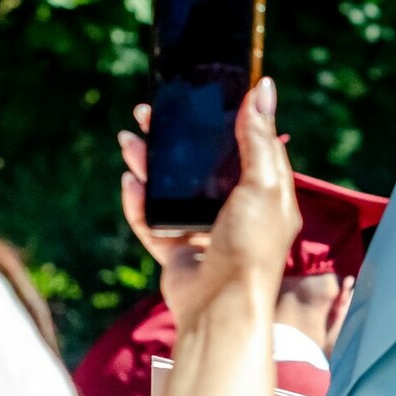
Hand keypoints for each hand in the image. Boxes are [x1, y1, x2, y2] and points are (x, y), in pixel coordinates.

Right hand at [119, 84, 296, 326]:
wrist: (221, 307)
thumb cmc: (250, 248)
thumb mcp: (263, 184)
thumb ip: (259, 138)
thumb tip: (265, 88)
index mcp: (265, 193)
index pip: (248, 146)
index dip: (227, 119)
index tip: (203, 94)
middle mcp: (236, 210)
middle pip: (201, 165)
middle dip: (175, 140)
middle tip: (150, 113)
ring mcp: (204, 230)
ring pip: (171, 189)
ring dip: (150, 164)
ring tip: (130, 140)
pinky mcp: (178, 250)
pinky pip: (152, 221)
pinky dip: (138, 203)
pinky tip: (129, 182)